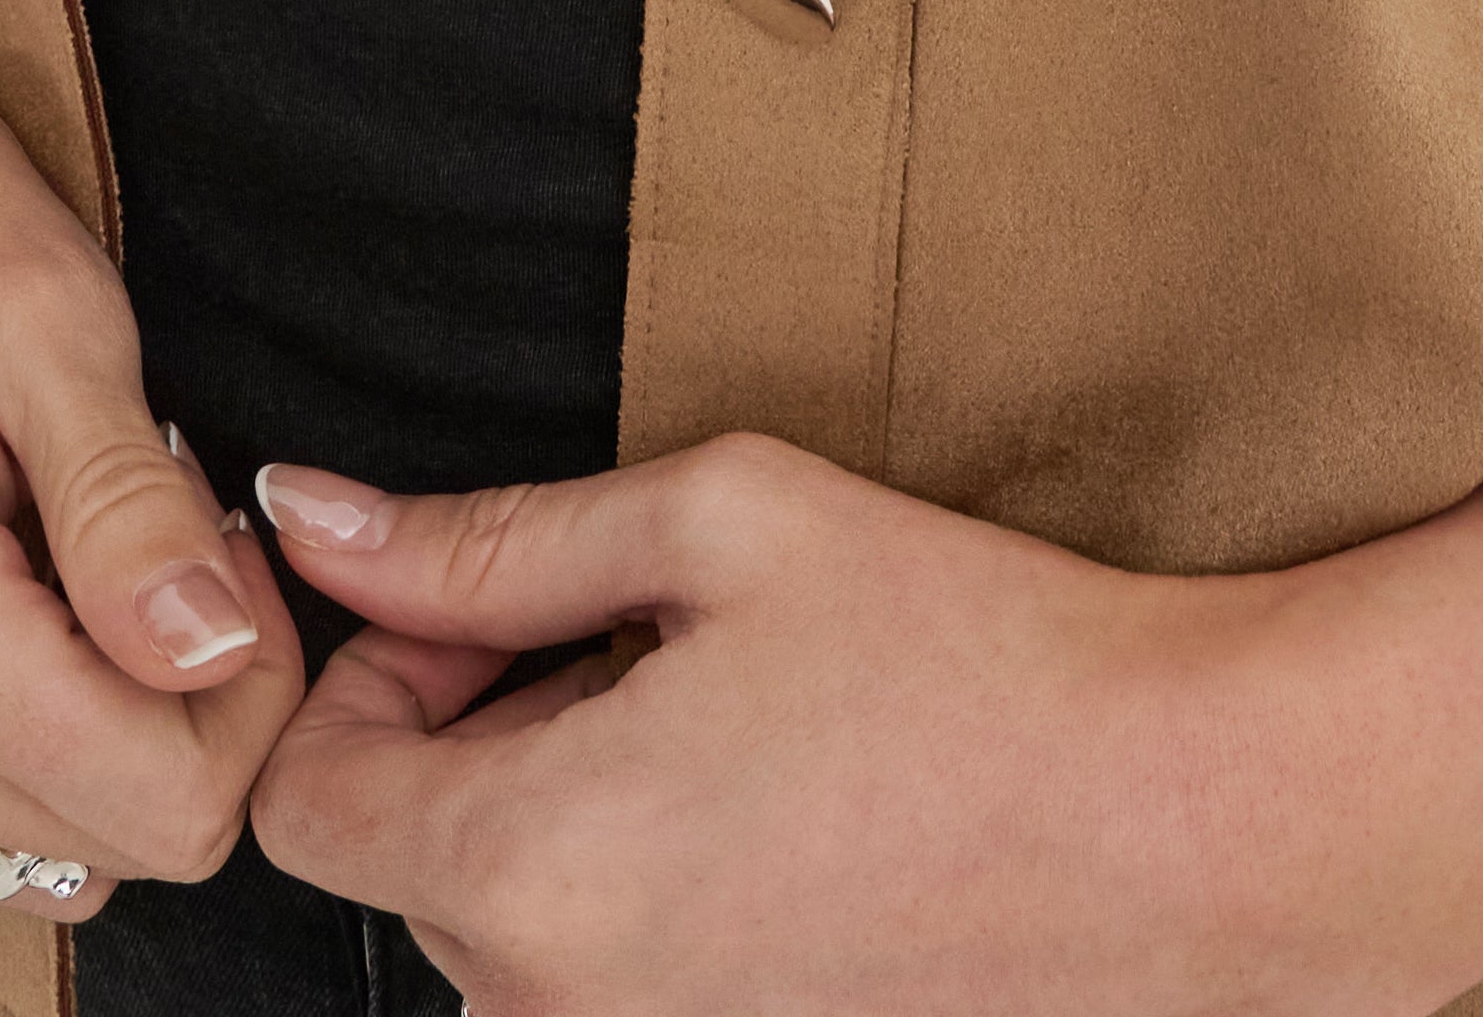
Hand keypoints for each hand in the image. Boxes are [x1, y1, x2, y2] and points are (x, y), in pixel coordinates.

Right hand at [0, 11, 307, 912]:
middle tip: (152, 518)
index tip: (220, 537)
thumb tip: (220, 655)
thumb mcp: (49, 310)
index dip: (249, 682)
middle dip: (182, 694)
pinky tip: (5, 595)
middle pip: (115, 840)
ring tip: (66, 542)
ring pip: (50, 854)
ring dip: (103, 719)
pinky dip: (25, 738)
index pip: (160, 802)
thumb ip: (132, 506)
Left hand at [244, 435, 1404, 1016]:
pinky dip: (649, 885)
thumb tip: (303, 516)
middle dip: (481, 726)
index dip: (371, 673)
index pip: (304, 801)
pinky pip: (610, 980)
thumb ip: (486, 536)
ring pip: (512, 922)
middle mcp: (559, 1016)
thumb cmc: (967, 658)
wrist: (1179, 823)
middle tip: (645, 632)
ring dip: (569, 806)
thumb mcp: (718, 528)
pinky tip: (776, 809)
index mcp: (530, 874)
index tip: (494, 605)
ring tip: (732, 721)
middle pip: (409, 858)